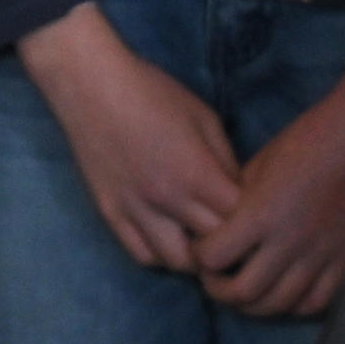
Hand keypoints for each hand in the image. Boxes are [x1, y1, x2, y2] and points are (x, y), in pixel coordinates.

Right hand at [13, 2, 244, 271]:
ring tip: (199, 236)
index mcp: (197, 174)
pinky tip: (167, 234)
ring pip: (178, 263)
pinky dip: (160, 253)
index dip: (254, 220)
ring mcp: (135, 210)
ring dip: (195, 255)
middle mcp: (168, 200)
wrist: (87, 80)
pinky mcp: (109, 212)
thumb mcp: (204, 118)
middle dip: (230, 242)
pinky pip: (141, 254)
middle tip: (235, 231)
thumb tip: (239, 195)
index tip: (256, 213)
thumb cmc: (152, 91)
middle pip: (215, 249)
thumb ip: (226, 161)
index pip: (241, 222)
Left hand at [193, 71, 344, 320]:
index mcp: (260, 214)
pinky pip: (316, 303)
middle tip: (214, 279)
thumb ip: (237, 201)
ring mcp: (319, 257)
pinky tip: (282, 294)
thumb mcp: (257, 166)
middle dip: (219, 290)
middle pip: (244, 293)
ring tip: (243, 291)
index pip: (214, 256)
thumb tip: (219, 225)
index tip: (198, 249)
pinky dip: (293, 306)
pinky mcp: (344, 262)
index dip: (199, 257)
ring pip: (279, 305)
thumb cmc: (304, 142)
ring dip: (253, 305)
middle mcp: (288, 243)